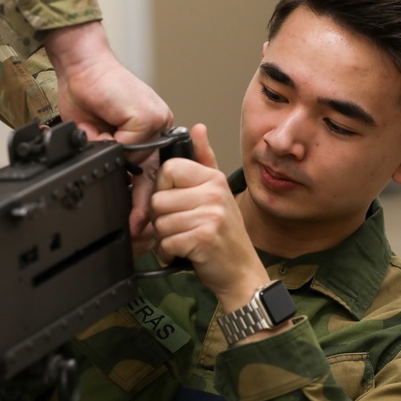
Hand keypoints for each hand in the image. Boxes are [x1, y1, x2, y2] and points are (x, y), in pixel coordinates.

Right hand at [45, 21, 172, 236]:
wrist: (80, 64)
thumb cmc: (85, 95)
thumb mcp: (96, 136)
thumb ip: (110, 156)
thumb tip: (115, 181)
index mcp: (148, 133)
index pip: (150, 172)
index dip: (142, 198)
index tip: (137, 223)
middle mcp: (158, 127)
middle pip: (153, 173)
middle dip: (143, 202)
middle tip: (137, 227)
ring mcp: (157, 121)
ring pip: (141, 161)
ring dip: (118, 163)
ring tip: (105, 152)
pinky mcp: (147, 116)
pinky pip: (130, 145)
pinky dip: (110, 143)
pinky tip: (101, 127)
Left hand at [150, 125, 268, 310]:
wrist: (242, 272)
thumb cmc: (225, 235)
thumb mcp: (218, 193)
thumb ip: (204, 160)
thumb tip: (198, 128)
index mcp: (213, 179)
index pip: (168, 169)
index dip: (164, 189)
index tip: (176, 203)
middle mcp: (213, 193)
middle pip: (158, 198)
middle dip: (162, 218)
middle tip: (182, 227)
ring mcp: (210, 215)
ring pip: (159, 222)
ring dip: (166, 238)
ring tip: (185, 240)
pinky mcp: (202, 238)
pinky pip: (166, 242)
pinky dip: (169, 253)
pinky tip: (185, 252)